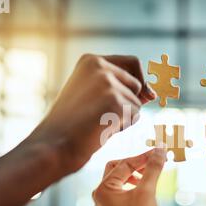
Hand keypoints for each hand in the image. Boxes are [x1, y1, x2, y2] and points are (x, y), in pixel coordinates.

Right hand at [26, 54, 155, 173]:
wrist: (53, 144)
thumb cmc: (71, 125)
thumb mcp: (92, 96)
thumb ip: (117, 88)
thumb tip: (152, 93)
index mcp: (90, 60)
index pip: (131, 62)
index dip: (140, 80)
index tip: (145, 96)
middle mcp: (99, 65)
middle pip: (137, 85)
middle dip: (129, 104)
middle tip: (104, 117)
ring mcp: (107, 82)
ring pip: (137, 103)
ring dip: (125, 118)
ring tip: (99, 123)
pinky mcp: (114, 101)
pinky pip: (135, 116)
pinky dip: (123, 127)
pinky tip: (102, 129)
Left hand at [93, 148, 165, 205]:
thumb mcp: (147, 192)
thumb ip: (152, 168)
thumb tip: (160, 149)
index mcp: (103, 189)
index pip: (124, 164)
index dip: (143, 156)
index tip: (160, 150)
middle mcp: (102, 196)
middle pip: (118, 169)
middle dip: (136, 163)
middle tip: (154, 159)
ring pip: (122, 180)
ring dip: (137, 174)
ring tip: (153, 172)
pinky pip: (125, 192)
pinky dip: (136, 185)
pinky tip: (148, 187)